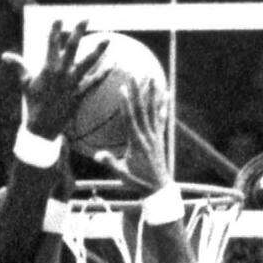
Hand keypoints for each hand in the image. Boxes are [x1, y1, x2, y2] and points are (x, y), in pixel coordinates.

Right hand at [5, 19, 109, 140]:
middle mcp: (61, 73)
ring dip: (98, 51)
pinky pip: (95, 82)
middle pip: (72, 47)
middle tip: (86, 18)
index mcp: (47, 68)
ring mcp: (72, 84)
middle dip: (79, 31)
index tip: (59, 18)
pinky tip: (113, 64)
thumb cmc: (33, 105)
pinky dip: (104, 73)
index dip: (55, 30)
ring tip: (108, 39)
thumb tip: (5, 55)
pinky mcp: (80, 95)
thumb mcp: (25, 84)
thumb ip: (18, 66)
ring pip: (87, 63)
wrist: (41, 130)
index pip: (51, 44)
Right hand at [102, 77, 170, 191]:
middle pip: (141, 109)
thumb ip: (110, 162)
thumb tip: (96, 155)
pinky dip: (163, 105)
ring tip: (152, 77)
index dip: (126, 103)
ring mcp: (155, 135)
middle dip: (137, 91)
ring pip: (153, 110)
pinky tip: (166, 93)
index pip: (130, 118)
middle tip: (135, 75)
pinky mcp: (160, 137)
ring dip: (152, 93)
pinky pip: (161, 118)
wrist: (158, 188)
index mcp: (136, 142)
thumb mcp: (121, 174)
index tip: (123, 88)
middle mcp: (147, 135)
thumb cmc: (138, 181)